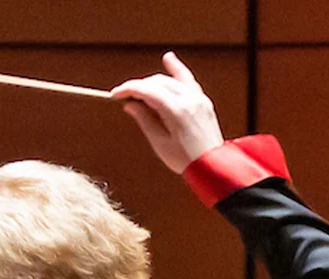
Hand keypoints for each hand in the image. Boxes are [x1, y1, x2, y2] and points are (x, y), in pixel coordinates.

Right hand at [110, 51, 224, 173]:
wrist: (213, 167)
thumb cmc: (186, 160)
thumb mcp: (159, 142)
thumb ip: (144, 119)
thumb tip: (131, 105)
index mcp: (176, 110)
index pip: (147, 90)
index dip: (128, 89)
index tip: (116, 94)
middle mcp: (189, 99)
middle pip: (157, 82)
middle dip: (140, 87)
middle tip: (126, 98)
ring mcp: (198, 99)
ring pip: (171, 80)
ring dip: (154, 82)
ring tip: (140, 88)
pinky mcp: (203, 101)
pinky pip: (187, 80)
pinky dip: (177, 71)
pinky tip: (168, 59)